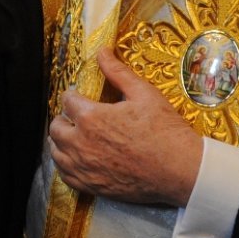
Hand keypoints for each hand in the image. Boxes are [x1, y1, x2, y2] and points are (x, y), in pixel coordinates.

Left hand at [49, 47, 202, 206]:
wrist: (182, 170)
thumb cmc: (165, 131)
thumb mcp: (143, 94)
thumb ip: (117, 72)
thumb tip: (102, 51)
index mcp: (91, 117)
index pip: (67, 100)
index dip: (74, 96)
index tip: (80, 97)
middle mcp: (81, 143)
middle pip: (56, 126)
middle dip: (64, 118)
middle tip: (77, 117)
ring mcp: (84, 167)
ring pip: (56, 152)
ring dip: (62, 141)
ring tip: (75, 136)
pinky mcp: (91, 186)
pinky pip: (65, 175)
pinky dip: (66, 165)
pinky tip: (76, 159)